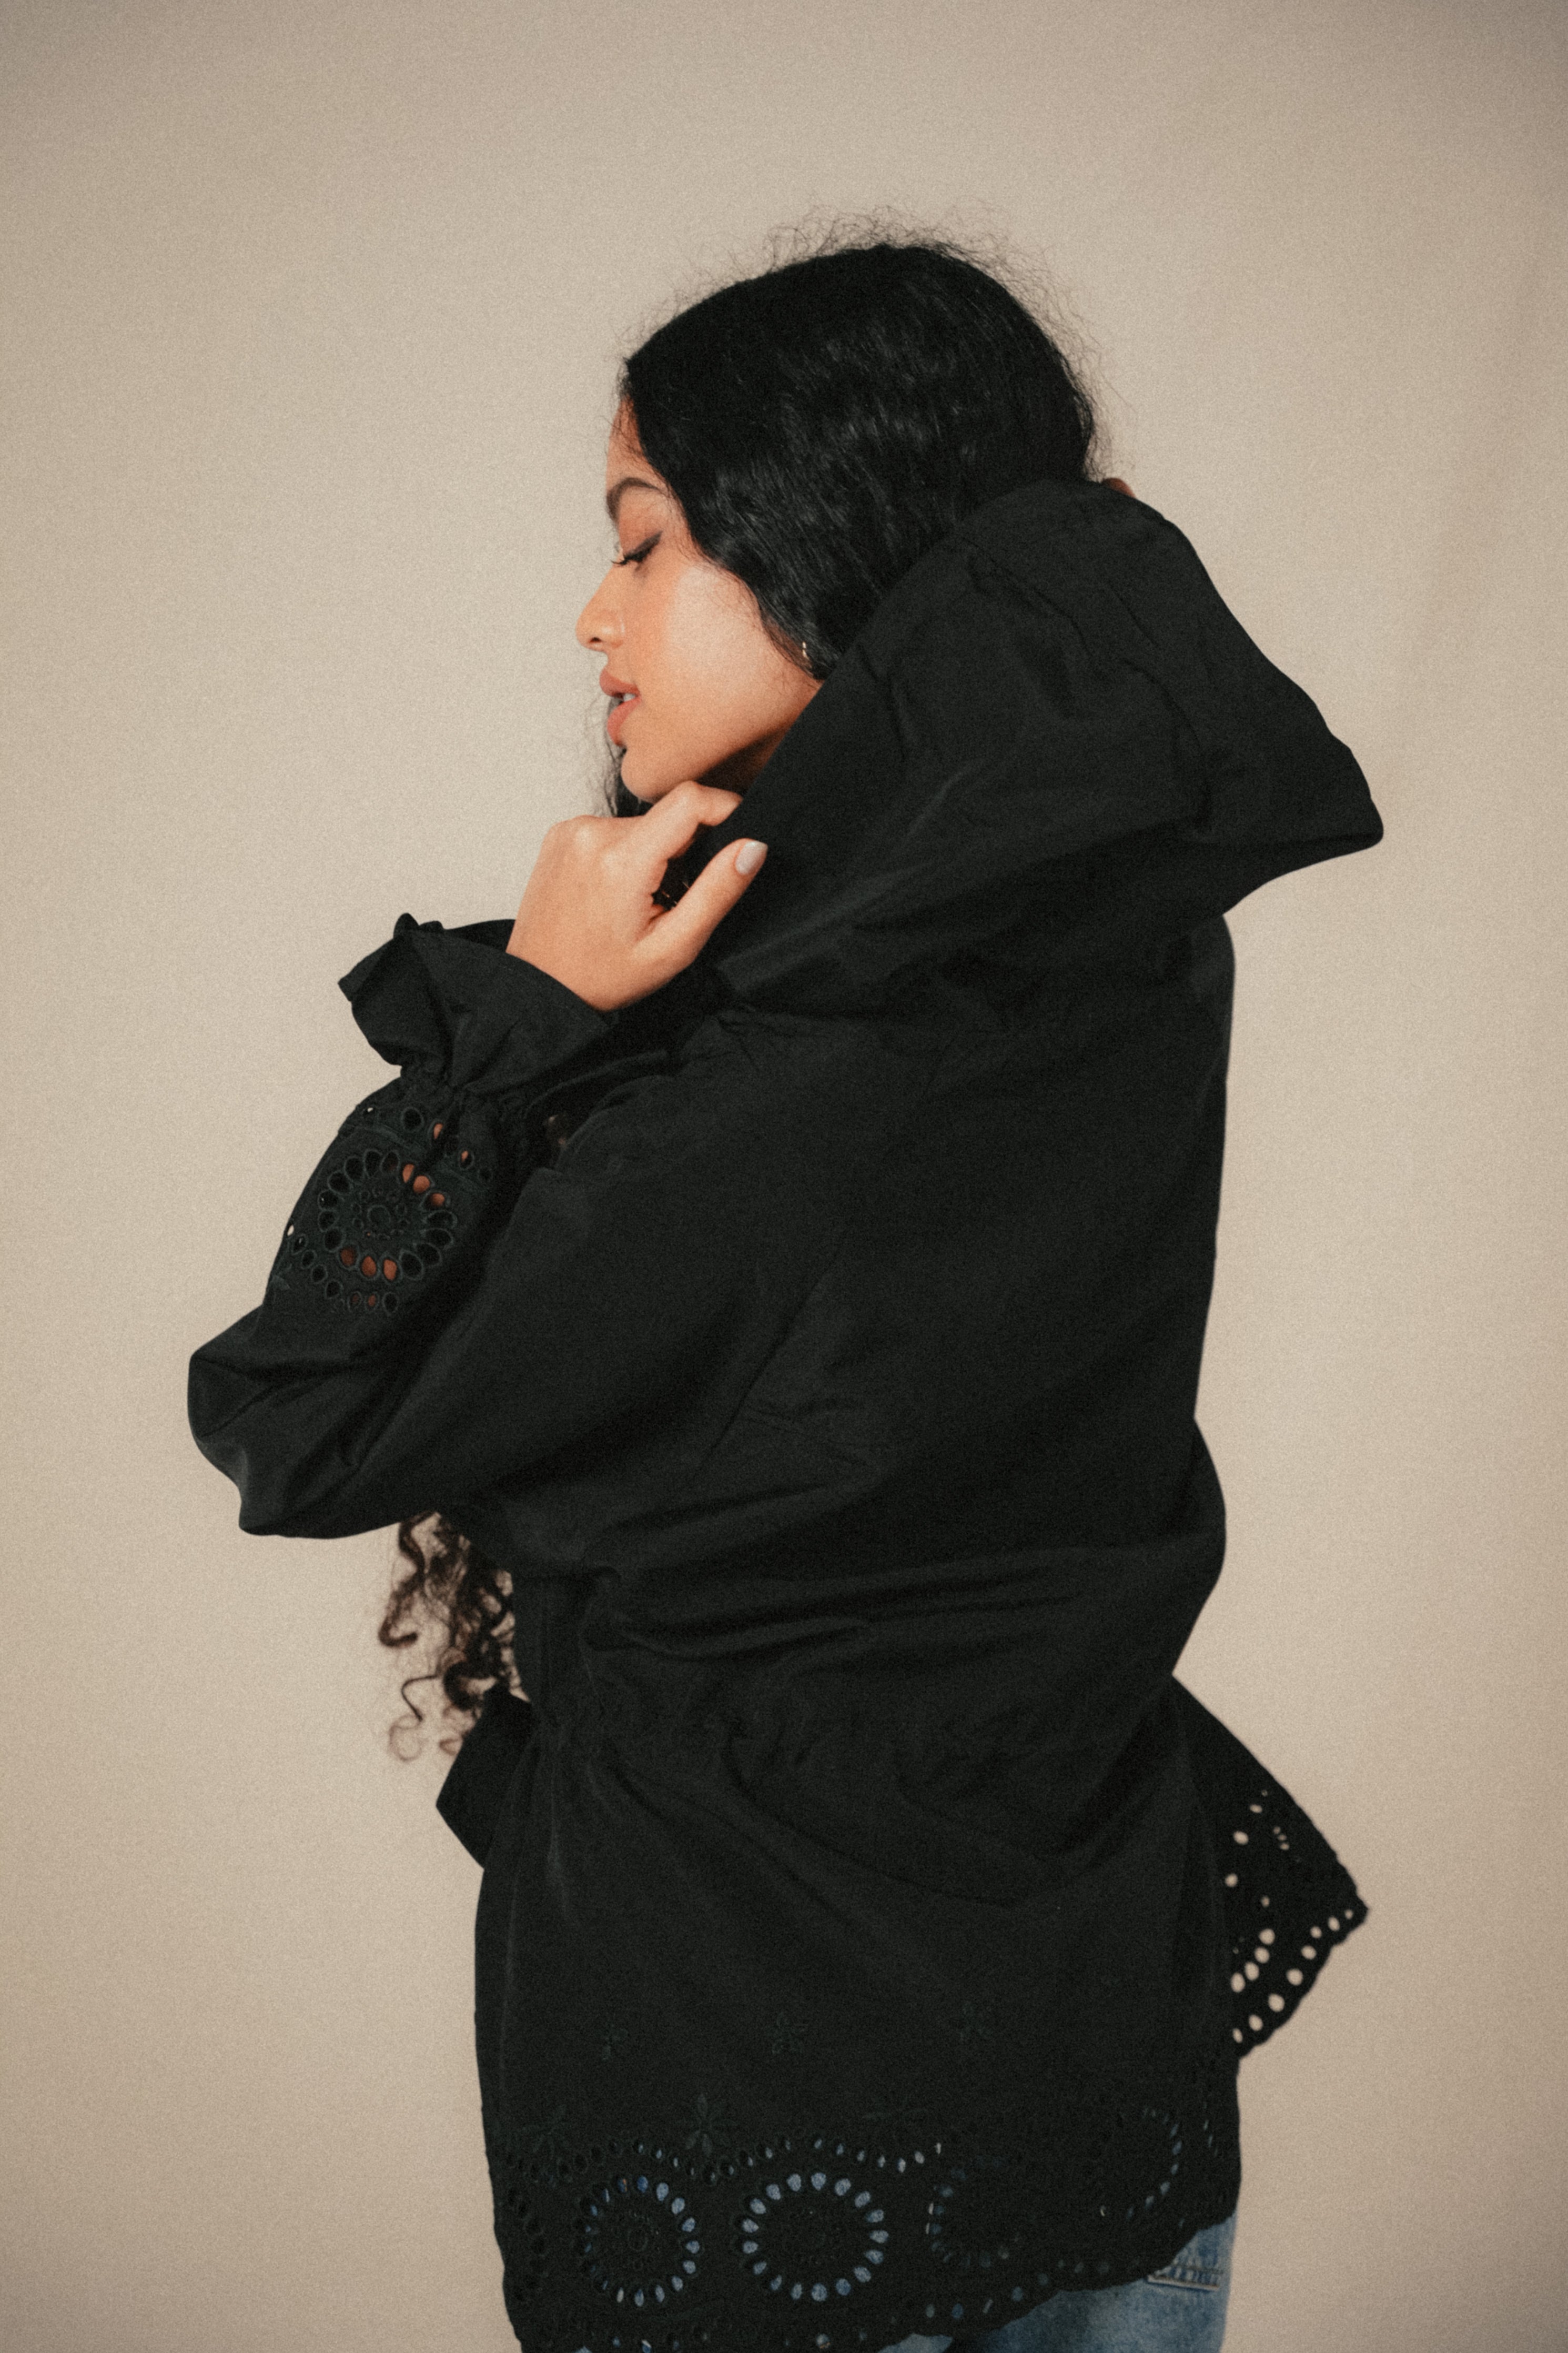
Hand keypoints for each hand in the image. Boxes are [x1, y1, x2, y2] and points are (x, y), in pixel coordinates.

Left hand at [505, 782, 767, 1011]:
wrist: (541, 987)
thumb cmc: (602, 976)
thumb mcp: (673, 946)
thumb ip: (717, 892)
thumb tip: (752, 847)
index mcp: (623, 859)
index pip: (691, 798)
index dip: (725, 809)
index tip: (734, 838)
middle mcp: (593, 832)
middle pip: (667, 815)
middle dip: (684, 849)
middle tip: (671, 897)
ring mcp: (572, 829)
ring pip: (642, 823)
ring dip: (654, 852)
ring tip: (640, 899)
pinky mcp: (561, 833)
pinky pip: (614, 829)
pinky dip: (627, 852)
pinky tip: (616, 890)